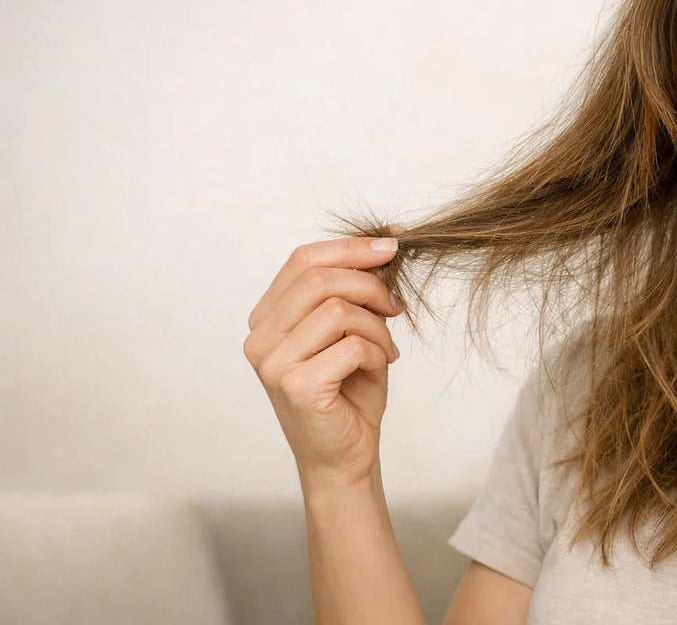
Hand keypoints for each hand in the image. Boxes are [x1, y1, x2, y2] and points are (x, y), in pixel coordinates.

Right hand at [243, 235, 402, 488]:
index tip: (392, 246)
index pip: (303, 260)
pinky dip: (377, 354)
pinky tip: (378, 370)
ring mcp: (274, 363)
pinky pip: (352, 346)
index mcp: (267, 317)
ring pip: (339, 310)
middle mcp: (260, 337)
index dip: (351, 247)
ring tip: (386, 349)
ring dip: (377, 327)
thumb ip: (355, 290)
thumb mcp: (352, 330)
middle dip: (371, 285)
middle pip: (320, 279)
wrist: (344, 455)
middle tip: (396, 308)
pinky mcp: (297, 386)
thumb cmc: (349, 391)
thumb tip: (386, 242)